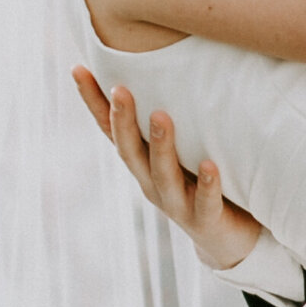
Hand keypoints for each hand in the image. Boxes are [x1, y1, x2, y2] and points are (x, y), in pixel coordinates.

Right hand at [70, 66, 264, 271]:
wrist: (226, 240)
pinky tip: (209, 165)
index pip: (111, 131)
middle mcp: (151, 183)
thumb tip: (171, 66)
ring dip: (161, 145)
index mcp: (142, 164)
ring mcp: (176, 204)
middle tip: (121, 89)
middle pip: (130, 151)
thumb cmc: (201, 185)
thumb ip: (171, 119)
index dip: (94, 103)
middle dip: (123, 120)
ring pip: (163, 174)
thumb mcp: (182, 151)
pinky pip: (205, 202)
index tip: (79, 69)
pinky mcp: (205, 221)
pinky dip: (206, 184)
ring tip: (161, 115)